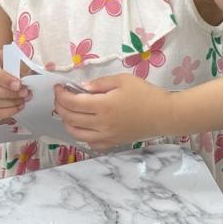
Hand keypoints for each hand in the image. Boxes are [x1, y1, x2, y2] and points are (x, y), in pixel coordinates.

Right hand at [0, 49, 30, 119]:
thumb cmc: (6, 64)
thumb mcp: (14, 58)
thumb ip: (21, 66)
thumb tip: (30, 76)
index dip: (4, 79)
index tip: (18, 84)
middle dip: (7, 94)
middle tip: (23, 93)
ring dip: (8, 104)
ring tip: (22, 101)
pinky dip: (4, 112)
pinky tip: (16, 108)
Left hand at [54, 75, 172, 150]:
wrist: (164, 115)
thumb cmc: (145, 94)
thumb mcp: (123, 80)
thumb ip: (100, 83)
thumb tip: (81, 88)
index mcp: (103, 106)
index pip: (72, 102)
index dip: (61, 94)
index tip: (59, 87)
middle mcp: (101, 124)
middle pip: (70, 118)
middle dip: (60, 106)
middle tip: (60, 96)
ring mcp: (106, 136)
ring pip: (76, 134)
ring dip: (66, 122)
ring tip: (67, 111)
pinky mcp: (112, 143)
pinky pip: (90, 143)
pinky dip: (80, 135)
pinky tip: (83, 125)